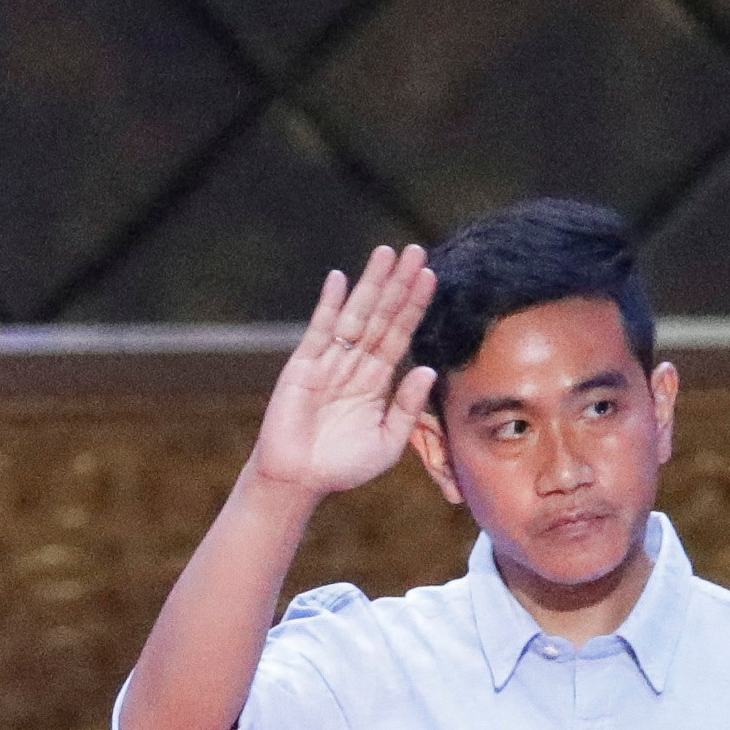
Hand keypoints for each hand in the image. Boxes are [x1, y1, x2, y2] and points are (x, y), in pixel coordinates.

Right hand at [248, 247, 439, 500]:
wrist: (298, 480)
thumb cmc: (342, 466)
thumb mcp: (388, 440)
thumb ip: (407, 406)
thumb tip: (428, 369)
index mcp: (376, 380)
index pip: (400, 334)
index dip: (415, 305)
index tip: (431, 276)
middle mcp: (354, 364)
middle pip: (381, 315)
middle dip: (398, 284)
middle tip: (416, 250)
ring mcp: (329, 361)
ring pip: (355, 315)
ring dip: (371, 284)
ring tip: (387, 253)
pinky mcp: (303, 365)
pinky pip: (319, 329)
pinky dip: (329, 303)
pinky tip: (340, 278)